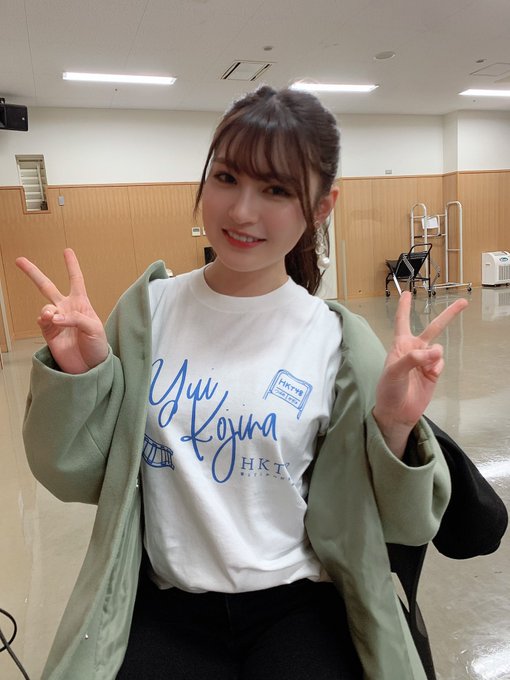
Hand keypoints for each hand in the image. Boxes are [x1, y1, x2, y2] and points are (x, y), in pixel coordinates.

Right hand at [15, 248, 107, 373]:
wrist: (89, 367)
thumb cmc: (97, 347)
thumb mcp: (94, 328)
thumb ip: (75, 318)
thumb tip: (54, 316)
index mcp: (81, 304)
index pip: (76, 280)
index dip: (71, 265)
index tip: (67, 251)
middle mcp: (66, 309)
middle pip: (47, 287)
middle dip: (33, 273)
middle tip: (20, 260)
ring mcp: (56, 321)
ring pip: (44, 306)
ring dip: (48, 310)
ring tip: (54, 318)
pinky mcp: (48, 333)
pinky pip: (41, 320)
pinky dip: (45, 319)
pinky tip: (50, 321)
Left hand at [373, 291, 467, 457]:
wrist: (397, 412)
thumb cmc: (388, 390)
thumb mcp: (394, 372)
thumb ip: (412, 359)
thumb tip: (434, 352)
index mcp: (400, 345)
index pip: (402, 321)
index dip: (405, 307)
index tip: (407, 294)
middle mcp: (413, 350)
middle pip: (433, 327)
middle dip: (448, 315)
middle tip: (463, 302)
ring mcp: (424, 361)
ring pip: (439, 348)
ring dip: (434, 357)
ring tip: (426, 369)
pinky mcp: (433, 372)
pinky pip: (441, 363)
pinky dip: (437, 368)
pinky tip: (430, 375)